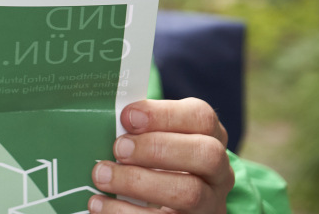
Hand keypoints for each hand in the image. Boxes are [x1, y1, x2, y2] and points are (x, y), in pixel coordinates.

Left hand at [89, 98, 233, 213]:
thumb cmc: (153, 162)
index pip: (201, 117)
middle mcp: (218, 172)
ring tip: (101, 176)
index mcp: (210, 138)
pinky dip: (126, 212)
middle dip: (157, 148)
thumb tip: (104, 116)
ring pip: (189, 193)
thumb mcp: (154, 140)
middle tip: (118, 149)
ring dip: (138, 182)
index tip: (128, 117)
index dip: (164, 115)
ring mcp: (210, 204)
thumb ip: (139, 128)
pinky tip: (100, 204)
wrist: (165, 206)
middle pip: (206, 155)